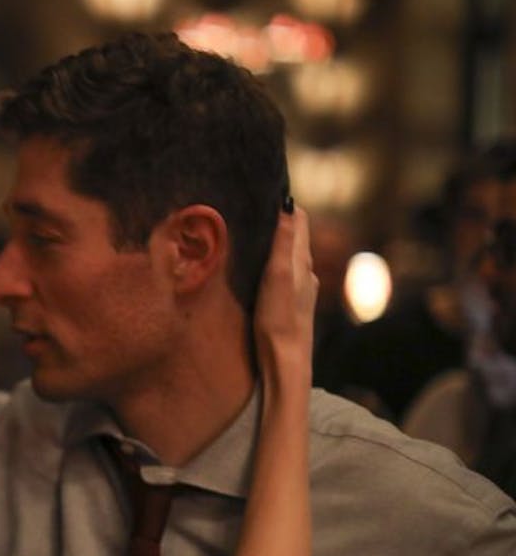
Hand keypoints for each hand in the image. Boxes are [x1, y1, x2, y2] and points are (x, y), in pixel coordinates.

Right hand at [253, 207, 317, 370]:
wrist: (285, 363)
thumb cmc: (280, 321)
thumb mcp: (278, 277)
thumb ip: (283, 242)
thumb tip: (288, 205)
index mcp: (302, 261)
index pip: (299, 219)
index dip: (283, 203)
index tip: (263, 192)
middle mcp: (305, 272)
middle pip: (293, 236)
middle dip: (276, 220)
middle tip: (250, 208)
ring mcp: (299, 289)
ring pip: (287, 256)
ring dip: (273, 243)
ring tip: (250, 234)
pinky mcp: (289, 305)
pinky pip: (282, 274)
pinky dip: (271, 264)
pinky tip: (257, 270)